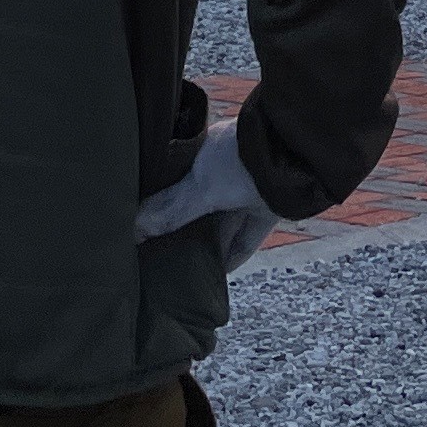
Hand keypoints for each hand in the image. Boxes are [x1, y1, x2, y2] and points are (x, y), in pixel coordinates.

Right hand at [134, 117, 280, 270]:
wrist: (293, 158)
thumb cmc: (240, 161)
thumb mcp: (199, 187)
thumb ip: (169, 211)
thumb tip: (133, 230)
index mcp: (204, 152)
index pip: (176, 179)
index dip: (160, 202)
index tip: (141, 227)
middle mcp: (225, 169)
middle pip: (198, 206)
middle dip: (183, 228)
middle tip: (159, 254)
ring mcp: (248, 189)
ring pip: (221, 224)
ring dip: (207, 244)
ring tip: (182, 269)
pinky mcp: (267, 209)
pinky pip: (245, 237)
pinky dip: (232, 254)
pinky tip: (216, 273)